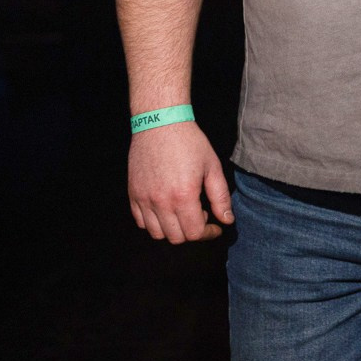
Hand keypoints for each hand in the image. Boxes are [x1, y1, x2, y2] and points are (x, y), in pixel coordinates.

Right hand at [128, 123, 232, 243]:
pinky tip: (166, 209)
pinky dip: (154, 222)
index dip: (208, 233)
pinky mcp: (133, 193)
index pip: (195, 233)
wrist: (160, 123)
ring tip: (183, 212)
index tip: (215, 227)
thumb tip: (227, 220)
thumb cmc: (189, 142)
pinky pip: (141, 221)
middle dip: (192, 232)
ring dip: (172, 229)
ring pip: (157, 233)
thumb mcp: (212, 167)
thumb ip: (220, 197)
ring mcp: (144, 199)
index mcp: (184, 196)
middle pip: (176, 237)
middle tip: (200, 215)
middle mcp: (161, 201)